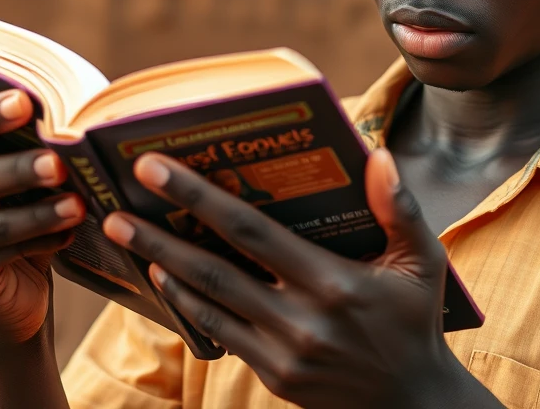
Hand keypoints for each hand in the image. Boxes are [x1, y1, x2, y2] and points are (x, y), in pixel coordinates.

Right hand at [0, 90, 86, 344]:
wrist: (13, 291)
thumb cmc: (21, 216)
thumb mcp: (19, 182)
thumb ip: (27, 151)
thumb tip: (70, 120)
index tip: (24, 100)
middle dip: (21, 167)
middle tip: (59, 162)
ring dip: (41, 212)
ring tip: (78, 204)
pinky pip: (8, 254)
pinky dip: (46, 241)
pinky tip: (72, 235)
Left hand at [102, 148, 498, 408]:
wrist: (411, 401)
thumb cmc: (415, 321)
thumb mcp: (423, 263)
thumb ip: (401, 209)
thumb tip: (379, 156)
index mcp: (334, 283)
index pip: (253, 233)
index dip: (201, 199)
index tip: (158, 169)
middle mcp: (302, 320)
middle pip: (216, 268)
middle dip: (161, 233)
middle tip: (117, 203)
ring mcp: (284, 353)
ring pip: (209, 302)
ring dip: (163, 265)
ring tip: (125, 233)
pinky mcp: (274, 377)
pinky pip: (220, 333)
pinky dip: (188, 303)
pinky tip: (166, 277)